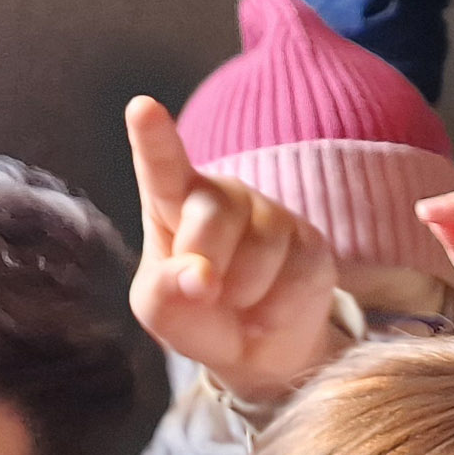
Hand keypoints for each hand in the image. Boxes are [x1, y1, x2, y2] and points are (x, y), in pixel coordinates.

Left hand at [126, 95, 349, 408]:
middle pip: (211, 219)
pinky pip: (294, 280)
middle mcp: (223, 194)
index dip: (154, 136)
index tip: (141, 107)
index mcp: (172, 199)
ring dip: (242, 297)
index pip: (161, 165)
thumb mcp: (161, 308)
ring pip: (257, 255)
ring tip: (238, 302)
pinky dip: (274, 313)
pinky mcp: (312, 242)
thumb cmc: (195, 313)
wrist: (256, 347)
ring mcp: (270, 214)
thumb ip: (163, 292)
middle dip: (204, 266)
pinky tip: (267, 310)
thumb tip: (198, 278)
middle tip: (204, 293)